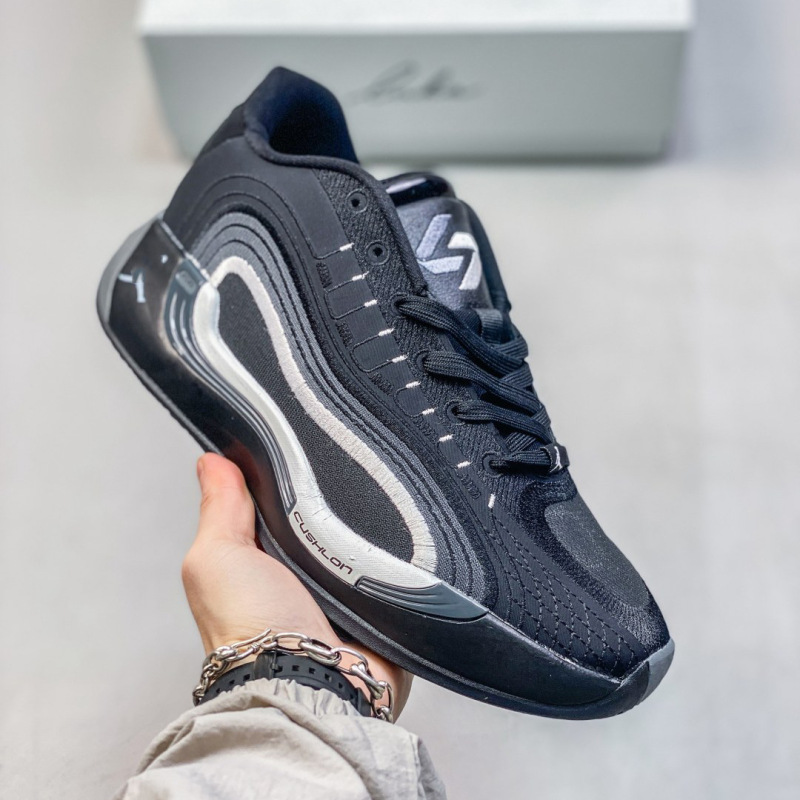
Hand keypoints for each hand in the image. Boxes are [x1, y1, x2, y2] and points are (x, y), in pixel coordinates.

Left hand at [182, 453, 410, 714]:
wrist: (306, 682)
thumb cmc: (250, 631)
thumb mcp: (217, 557)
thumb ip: (219, 509)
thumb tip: (212, 463)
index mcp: (264, 560)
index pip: (281, 503)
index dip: (289, 479)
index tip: (298, 453)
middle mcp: (304, 576)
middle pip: (327, 517)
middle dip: (334, 502)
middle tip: (334, 498)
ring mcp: (345, 592)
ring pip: (365, 539)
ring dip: (365, 531)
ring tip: (360, 527)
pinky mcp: (381, 607)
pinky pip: (396, 568)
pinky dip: (394, 557)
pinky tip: (387, 550)